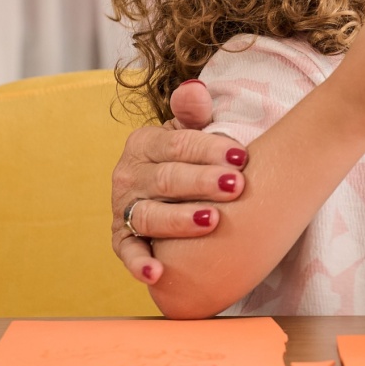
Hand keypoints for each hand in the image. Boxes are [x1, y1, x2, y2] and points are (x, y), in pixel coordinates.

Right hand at [111, 79, 249, 282]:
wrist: (172, 190)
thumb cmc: (190, 157)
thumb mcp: (191, 130)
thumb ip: (193, 112)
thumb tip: (195, 91)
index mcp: (144, 142)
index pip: (177, 143)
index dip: (209, 148)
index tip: (241, 156)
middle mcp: (128, 174)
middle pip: (167, 178)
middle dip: (203, 182)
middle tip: (236, 187)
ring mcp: (123, 208)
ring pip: (149, 215)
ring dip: (179, 220)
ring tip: (211, 221)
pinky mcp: (122, 238)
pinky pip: (128, 252)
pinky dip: (139, 264)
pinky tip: (157, 274)